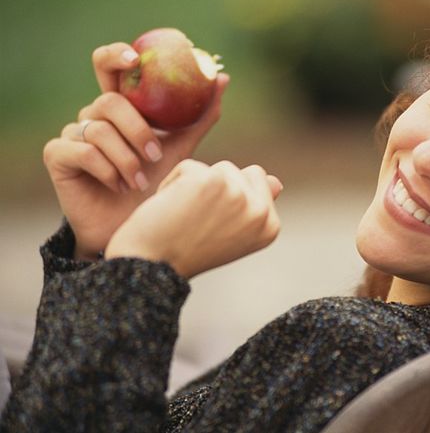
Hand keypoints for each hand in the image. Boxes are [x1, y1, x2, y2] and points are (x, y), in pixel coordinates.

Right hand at [42, 42, 228, 259]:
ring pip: (99, 129)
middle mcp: (94, 115)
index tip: (135, 59)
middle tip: (155, 155)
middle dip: (137, 129)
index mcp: (121, 107)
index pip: (109, 65)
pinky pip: (83, 151)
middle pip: (110, 101)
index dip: (116, 55)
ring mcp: (73, 133)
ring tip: (139, 181)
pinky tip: (118, 186)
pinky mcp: (58, 155)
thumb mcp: (182, 147)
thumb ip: (200, 115)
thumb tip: (223, 77)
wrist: (133, 226)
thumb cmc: (156, 183)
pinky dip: (107, 170)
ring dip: (127, 158)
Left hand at [105, 160, 282, 278]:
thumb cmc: (187, 252)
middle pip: (242, 172)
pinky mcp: (212, 181)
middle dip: (220, 188)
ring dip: (196, 186)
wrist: (151, 266)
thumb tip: (275, 182)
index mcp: (270, 227)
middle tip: (201, 222)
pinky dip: (173, 184)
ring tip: (185, 217)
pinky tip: (170, 209)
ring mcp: (239, 194)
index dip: (232, 200)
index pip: (260, 184)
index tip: (214, 228)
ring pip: (218, 168)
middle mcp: (260, 212)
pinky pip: (190, 166)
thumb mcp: (233, 233)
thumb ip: (257, 206)